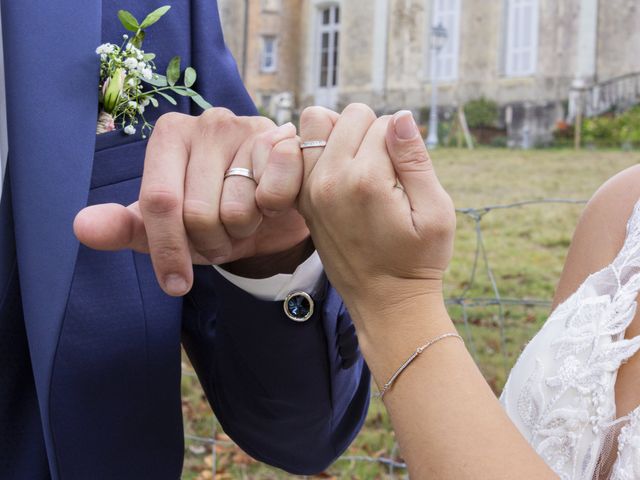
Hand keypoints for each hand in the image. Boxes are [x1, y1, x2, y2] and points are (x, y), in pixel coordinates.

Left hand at [74, 108, 309, 295]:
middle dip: (210, 242)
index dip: (168, 250)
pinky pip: (272, 196)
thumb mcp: (164, 228)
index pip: (160, 201)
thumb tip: (82, 228)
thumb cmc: (213, 213)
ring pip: (238, 211)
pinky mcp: (287, 143)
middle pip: (198, 212)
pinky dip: (272, 214)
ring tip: (246, 216)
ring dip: (243, 231)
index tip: (175, 285)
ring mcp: (250, 128)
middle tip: (221, 235)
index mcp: (169, 135)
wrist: (270, 207)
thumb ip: (125, 227)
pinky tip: (271, 203)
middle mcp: (208, 123)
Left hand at [298, 105, 455, 321]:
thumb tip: (400, 115)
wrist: (385, 301)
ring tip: (360, 161)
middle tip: (386, 168)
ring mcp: (310, 189)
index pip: (385, 122)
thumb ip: (416, 159)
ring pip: (317, 121)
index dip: (404, 141)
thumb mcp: (436, 212)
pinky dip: (318, 148)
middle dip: (373, 132)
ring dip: (340, 133)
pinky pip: (299, 149)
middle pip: (350, 116)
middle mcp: (330, 179)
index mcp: (367, 180)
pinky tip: (340, 171)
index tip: (406, 173)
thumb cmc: (418, 259)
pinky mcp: (302, 199)